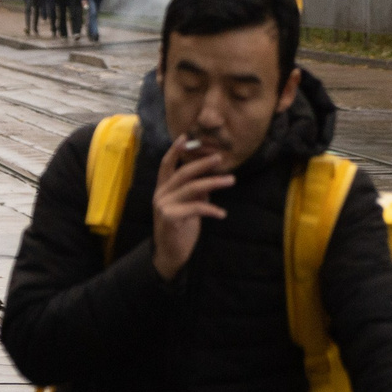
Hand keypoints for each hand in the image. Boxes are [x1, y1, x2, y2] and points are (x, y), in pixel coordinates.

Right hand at [150, 134, 233, 279]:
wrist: (170, 255)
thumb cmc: (180, 230)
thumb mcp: (189, 207)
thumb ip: (196, 193)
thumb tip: (210, 181)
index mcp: (163, 189)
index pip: (166, 165)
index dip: (175, 150)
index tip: (186, 137)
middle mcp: (161, 194)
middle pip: (183, 173)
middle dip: (203, 164)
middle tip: (220, 158)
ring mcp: (163, 206)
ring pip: (192, 188)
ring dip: (214, 183)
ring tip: (231, 181)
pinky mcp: (170, 218)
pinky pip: (195, 208)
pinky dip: (211, 209)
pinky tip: (222, 214)